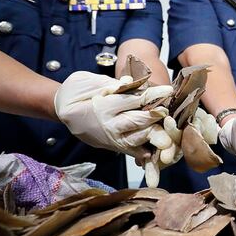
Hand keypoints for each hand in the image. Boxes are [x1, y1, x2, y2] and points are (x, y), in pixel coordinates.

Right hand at [54, 72, 172, 157]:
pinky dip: (145, 153)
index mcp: (104, 107)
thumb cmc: (80, 91)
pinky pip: (133, 151)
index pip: (133, 100)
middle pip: (138, 122)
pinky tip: (157, 152)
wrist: (64, 111)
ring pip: (138, 139)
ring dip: (154, 137)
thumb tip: (129, 81)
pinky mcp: (115, 146)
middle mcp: (110, 124)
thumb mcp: (91, 82)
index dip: (152, 95)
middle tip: (171, 114)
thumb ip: (111, 84)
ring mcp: (113, 138)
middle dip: (156, 118)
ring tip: (169, 134)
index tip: (168, 90)